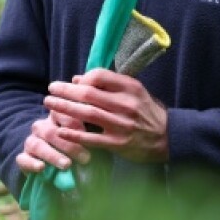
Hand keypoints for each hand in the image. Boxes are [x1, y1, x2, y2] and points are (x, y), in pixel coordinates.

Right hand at [16, 111, 90, 173]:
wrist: (50, 160)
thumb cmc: (76, 146)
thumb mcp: (85, 138)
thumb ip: (90, 137)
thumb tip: (101, 143)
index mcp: (58, 115)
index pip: (64, 114)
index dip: (76, 124)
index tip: (87, 134)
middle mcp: (42, 126)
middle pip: (51, 132)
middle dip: (70, 146)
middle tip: (86, 158)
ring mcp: (30, 141)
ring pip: (38, 145)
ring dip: (53, 156)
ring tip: (67, 165)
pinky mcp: (22, 157)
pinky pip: (23, 159)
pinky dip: (32, 164)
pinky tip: (41, 168)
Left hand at [43, 68, 169, 163]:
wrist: (169, 137)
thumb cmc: (148, 112)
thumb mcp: (136, 93)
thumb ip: (110, 85)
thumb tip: (79, 80)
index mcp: (132, 88)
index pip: (101, 75)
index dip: (82, 78)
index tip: (71, 82)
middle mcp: (127, 104)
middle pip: (89, 94)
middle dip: (65, 91)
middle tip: (50, 89)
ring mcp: (122, 124)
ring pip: (87, 113)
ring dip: (64, 108)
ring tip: (49, 104)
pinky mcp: (118, 143)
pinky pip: (91, 138)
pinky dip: (74, 134)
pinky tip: (60, 130)